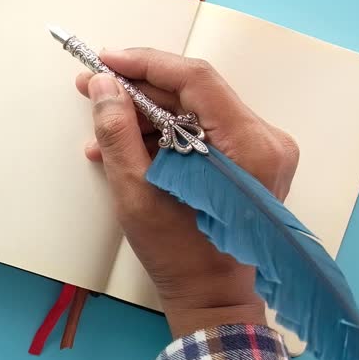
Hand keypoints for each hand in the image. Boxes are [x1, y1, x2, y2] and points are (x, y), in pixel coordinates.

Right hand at [76, 48, 299, 337]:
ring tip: (102, 122)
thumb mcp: (137, 191)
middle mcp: (266, 140)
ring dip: (148, 114)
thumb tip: (102, 86)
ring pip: (196, 111)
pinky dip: (165, 135)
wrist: (213, 299)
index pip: (196, 80)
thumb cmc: (180, 256)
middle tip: (92, 85)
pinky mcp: (252, 163)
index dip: (145, 64)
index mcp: (248, 146)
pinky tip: (126, 145)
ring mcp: (263, 151)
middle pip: (195, 93)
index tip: (105, 60)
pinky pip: (203, 132)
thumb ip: (118, 132)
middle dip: (140, 89)